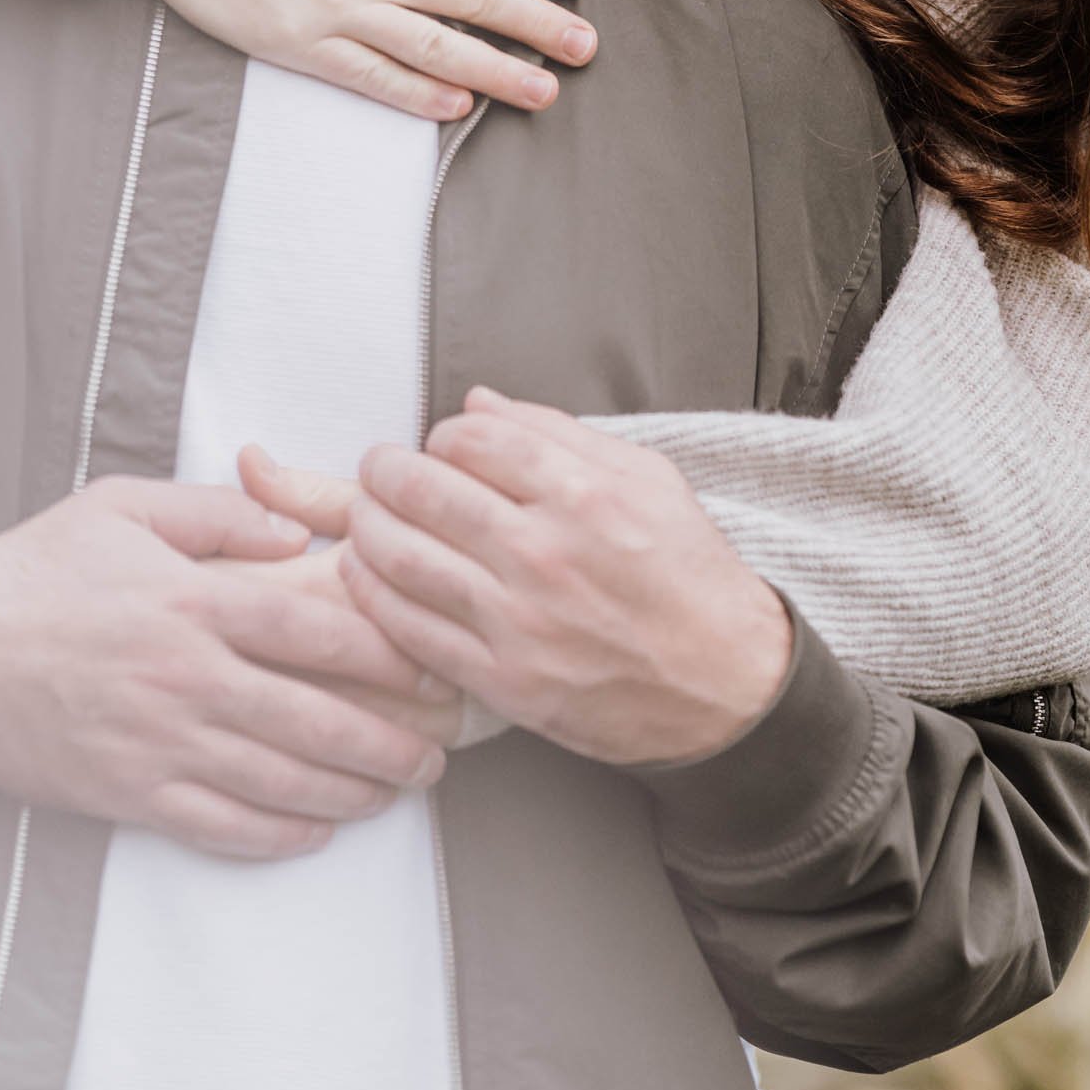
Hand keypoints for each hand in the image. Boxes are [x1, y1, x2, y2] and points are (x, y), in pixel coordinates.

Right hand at [0, 475, 458, 860]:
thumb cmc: (38, 569)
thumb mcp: (125, 507)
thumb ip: (218, 513)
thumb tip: (296, 532)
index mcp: (191, 601)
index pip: (312, 630)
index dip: (383, 651)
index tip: (429, 662)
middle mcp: (186, 679)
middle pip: (312, 719)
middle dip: (386, 742)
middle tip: (436, 753)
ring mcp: (159, 744)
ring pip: (277, 780)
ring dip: (348, 791)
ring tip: (396, 792)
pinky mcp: (130, 794)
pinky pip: (220, 825)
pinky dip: (277, 833)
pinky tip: (316, 828)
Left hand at [329, 392, 794, 766]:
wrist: (725, 684)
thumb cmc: (687, 573)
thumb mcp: (647, 478)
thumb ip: (559, 434)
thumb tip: (478, 405)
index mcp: (583, 495)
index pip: (474, 440)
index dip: (445, 434)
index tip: (443, 444)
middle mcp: (545, 555)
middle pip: (425, 492)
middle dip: (386, 471)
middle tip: (379, 467)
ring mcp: (520, 624)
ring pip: (404, 560)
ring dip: (368, 526)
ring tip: (364, 513)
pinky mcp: (504, 683)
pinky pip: (412, 632)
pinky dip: (374, 595)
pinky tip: (366, 573)